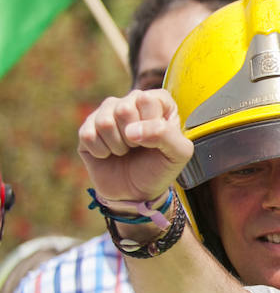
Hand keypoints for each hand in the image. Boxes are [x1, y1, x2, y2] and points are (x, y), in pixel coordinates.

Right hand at [77, 89, 193, 203]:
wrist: (136, 193)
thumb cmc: (159, 169)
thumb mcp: (178, 154)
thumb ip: (166, 135)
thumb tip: (132, 130)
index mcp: (158, 103)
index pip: (147, 99)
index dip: (151, 124)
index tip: (156, 140)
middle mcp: (131, 102)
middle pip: (123, 108)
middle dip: (133, 137)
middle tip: (139, 147)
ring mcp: (107, 113)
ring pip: (104, 121)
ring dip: (118, 146)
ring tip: (125, 151)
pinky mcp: (87, 127)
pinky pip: (87, 134)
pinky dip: (101, 152)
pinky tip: (108, 154)